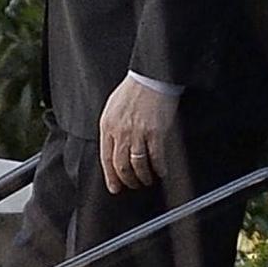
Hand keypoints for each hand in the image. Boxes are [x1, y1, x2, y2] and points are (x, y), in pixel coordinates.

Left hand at [99, 76, 177, 193]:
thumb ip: (111, 129)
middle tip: (132, 186)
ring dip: (142, 177)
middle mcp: (120, 132)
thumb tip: (113, 147)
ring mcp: (138, 133)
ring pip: (137, 165)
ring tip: (146, 180)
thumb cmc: (132, 91)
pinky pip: (156, 157)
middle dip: (126, 180)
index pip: (106, 158)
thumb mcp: (112, 109)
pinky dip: (159, 168)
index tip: (114, 188)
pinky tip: (161, 172)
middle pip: (120, 165)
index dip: (110, 176)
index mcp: (107, 127)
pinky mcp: (156, 132)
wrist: (150, 78)